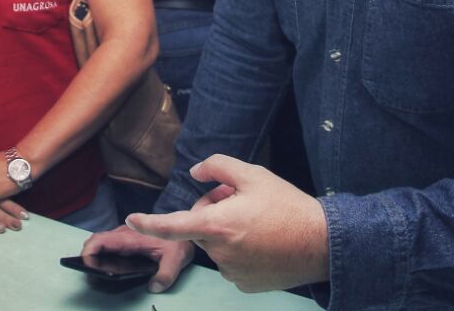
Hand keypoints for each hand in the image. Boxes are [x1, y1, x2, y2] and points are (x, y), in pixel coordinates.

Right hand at [81, 224, 193, 293]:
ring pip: (101, 244)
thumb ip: (165, 275)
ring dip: (95, 257)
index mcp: (131, 238)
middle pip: (96, 242)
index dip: (89, 251)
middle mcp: (123, 235)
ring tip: (99, 273)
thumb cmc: (179, 242)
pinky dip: (103, 256)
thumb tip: (153, 288)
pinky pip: (109, 246)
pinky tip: (109, 269)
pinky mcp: (126, 241)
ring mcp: (123, 237)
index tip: (86, 265)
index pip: (101, 240)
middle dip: (88, 257)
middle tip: (92, 274)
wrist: (184, 228)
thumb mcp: (176, 259)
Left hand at [127, 154, 328, 293]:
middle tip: (240, 200)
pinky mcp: (245, 285)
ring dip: (227, 232)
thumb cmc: (287, 206)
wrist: (323, 243)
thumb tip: (196, 172)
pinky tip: (263, 241)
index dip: (148, 223)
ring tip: (258, 221)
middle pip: (200, 227)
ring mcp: (232, 273)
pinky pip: (231, 263)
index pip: (172, 225)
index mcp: (217, 225)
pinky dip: (240, 251)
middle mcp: (219, 253)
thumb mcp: (253, 174)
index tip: (130, 220)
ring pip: (216, 245)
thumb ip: (218, 167)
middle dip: (212, 212)